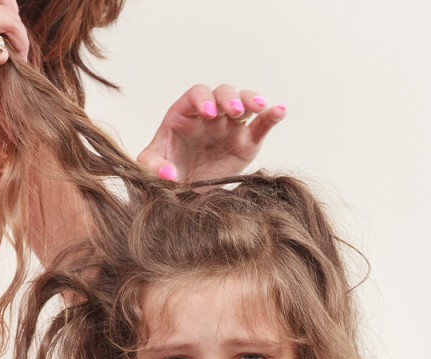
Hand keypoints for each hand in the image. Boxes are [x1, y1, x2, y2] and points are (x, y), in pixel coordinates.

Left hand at [137, 84, 285, 182]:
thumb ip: (153, 167)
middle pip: (222, 94)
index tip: (207, 113)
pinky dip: (272, 116)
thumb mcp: (151, 168)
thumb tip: (168, 174)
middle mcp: (210, 115)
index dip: (203, 100)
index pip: (196, 95)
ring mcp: (230, 126)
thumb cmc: (165, 173)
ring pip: (244, 102)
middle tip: (234, 111)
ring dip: (251, 100)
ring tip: (259, 108)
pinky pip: (261, 125)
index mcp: (185, 114)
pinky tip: (280, 111)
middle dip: (229, 99)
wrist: (184, 193)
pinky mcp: (247, 142)